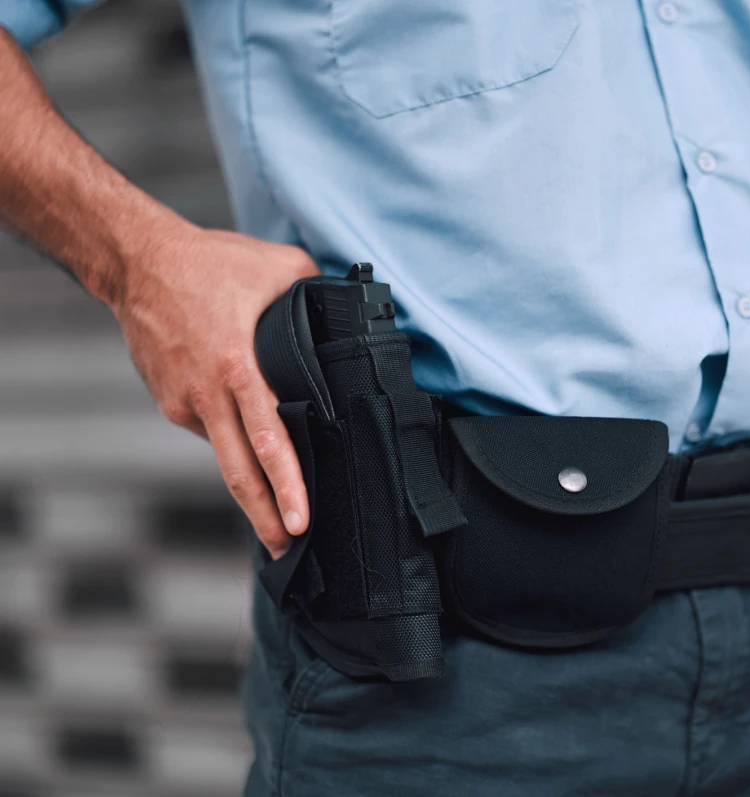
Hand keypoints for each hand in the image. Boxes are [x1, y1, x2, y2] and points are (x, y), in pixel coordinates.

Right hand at [113, 223, 319, 557]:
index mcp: (239, 368)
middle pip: (240, 471)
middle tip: (288, 548)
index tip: (301, 520)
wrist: (137, 261)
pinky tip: (250, 443)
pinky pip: (210, 429)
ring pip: (225, 455)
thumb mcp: (279, 268)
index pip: (269, 440)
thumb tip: (351, 310)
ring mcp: (184, 402)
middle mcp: (208, 394)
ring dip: (252, 486)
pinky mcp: (170, 401)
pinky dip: (232, 440)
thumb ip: (319, 293)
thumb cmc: (209, 263)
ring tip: (276, 512)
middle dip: (265, 517)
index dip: (287, 485)